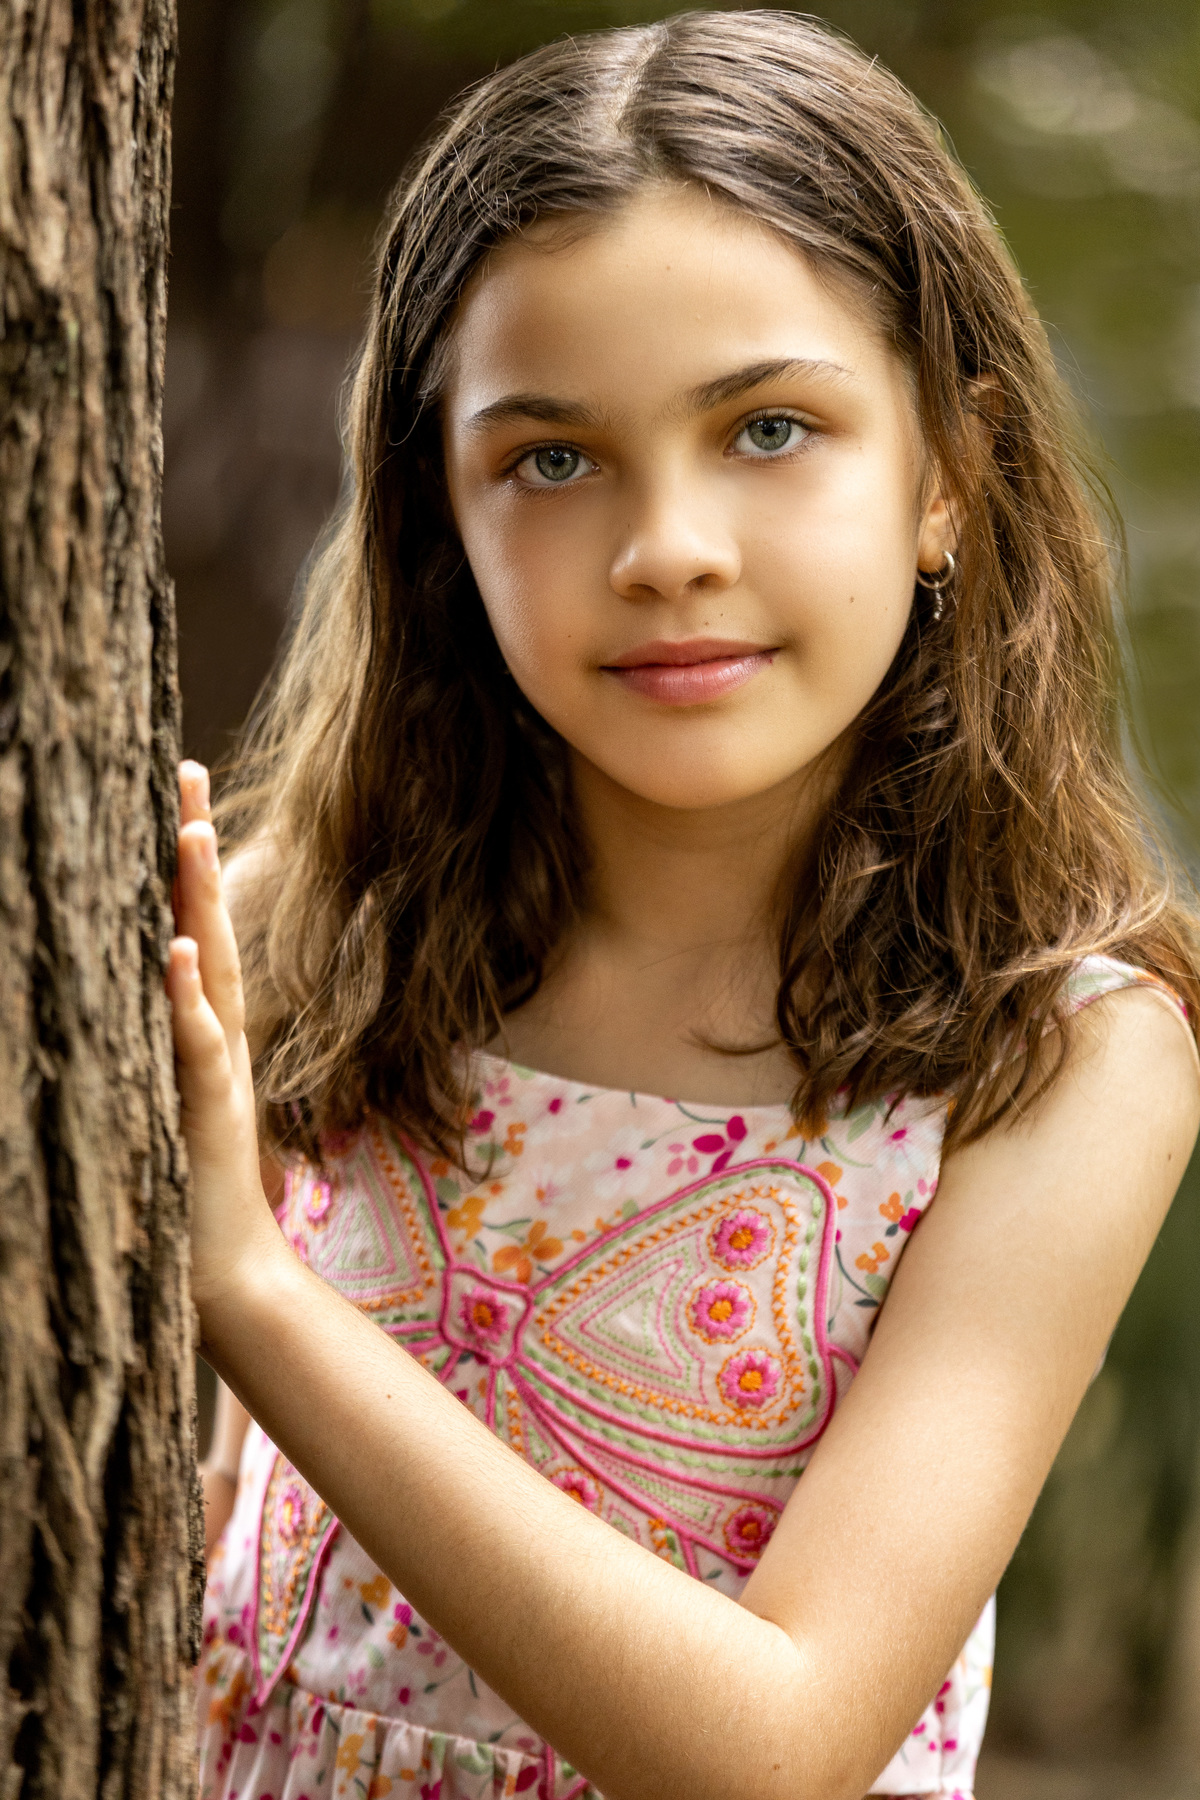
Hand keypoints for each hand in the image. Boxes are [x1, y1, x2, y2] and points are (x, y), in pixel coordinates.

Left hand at [167, 761, 281, 1335]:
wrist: (227, 1270)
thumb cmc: (190, 1189)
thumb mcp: (169, 1101)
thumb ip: (163, 1047)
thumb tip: (135, 989)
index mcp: (207, 1029)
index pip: (193, 929)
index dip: (186, 865)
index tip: (176, 796)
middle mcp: (218, 1034)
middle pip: (206, 924)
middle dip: (193, 849)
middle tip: (186, 773)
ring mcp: (218, 1070)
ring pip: (207, 968)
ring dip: (196, 901)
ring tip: (186, 834)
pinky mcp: (209, 1111)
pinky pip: (196, 1045)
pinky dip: (185, 999)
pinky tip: (171, 953)